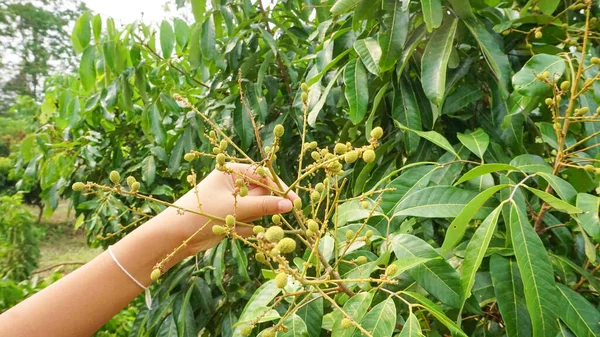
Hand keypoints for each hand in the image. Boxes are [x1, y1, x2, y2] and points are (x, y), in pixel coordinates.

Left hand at [156, 163, 298, 254]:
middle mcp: (235, 183)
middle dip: (266, 206)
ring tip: (242, 226)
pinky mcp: (233, 215)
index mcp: (233, 171)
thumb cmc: (202, 214)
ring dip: (256, 219)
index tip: (295, 202)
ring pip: (259, 208)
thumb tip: (290, 205)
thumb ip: (265, 206)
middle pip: (263, 193)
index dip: (280, 188)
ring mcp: (234, 200)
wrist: (176, 236)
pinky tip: (233, 231)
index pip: (264, 176)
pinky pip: (250, 220)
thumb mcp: (236, 209)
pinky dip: (248, 227)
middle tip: (273, 217)